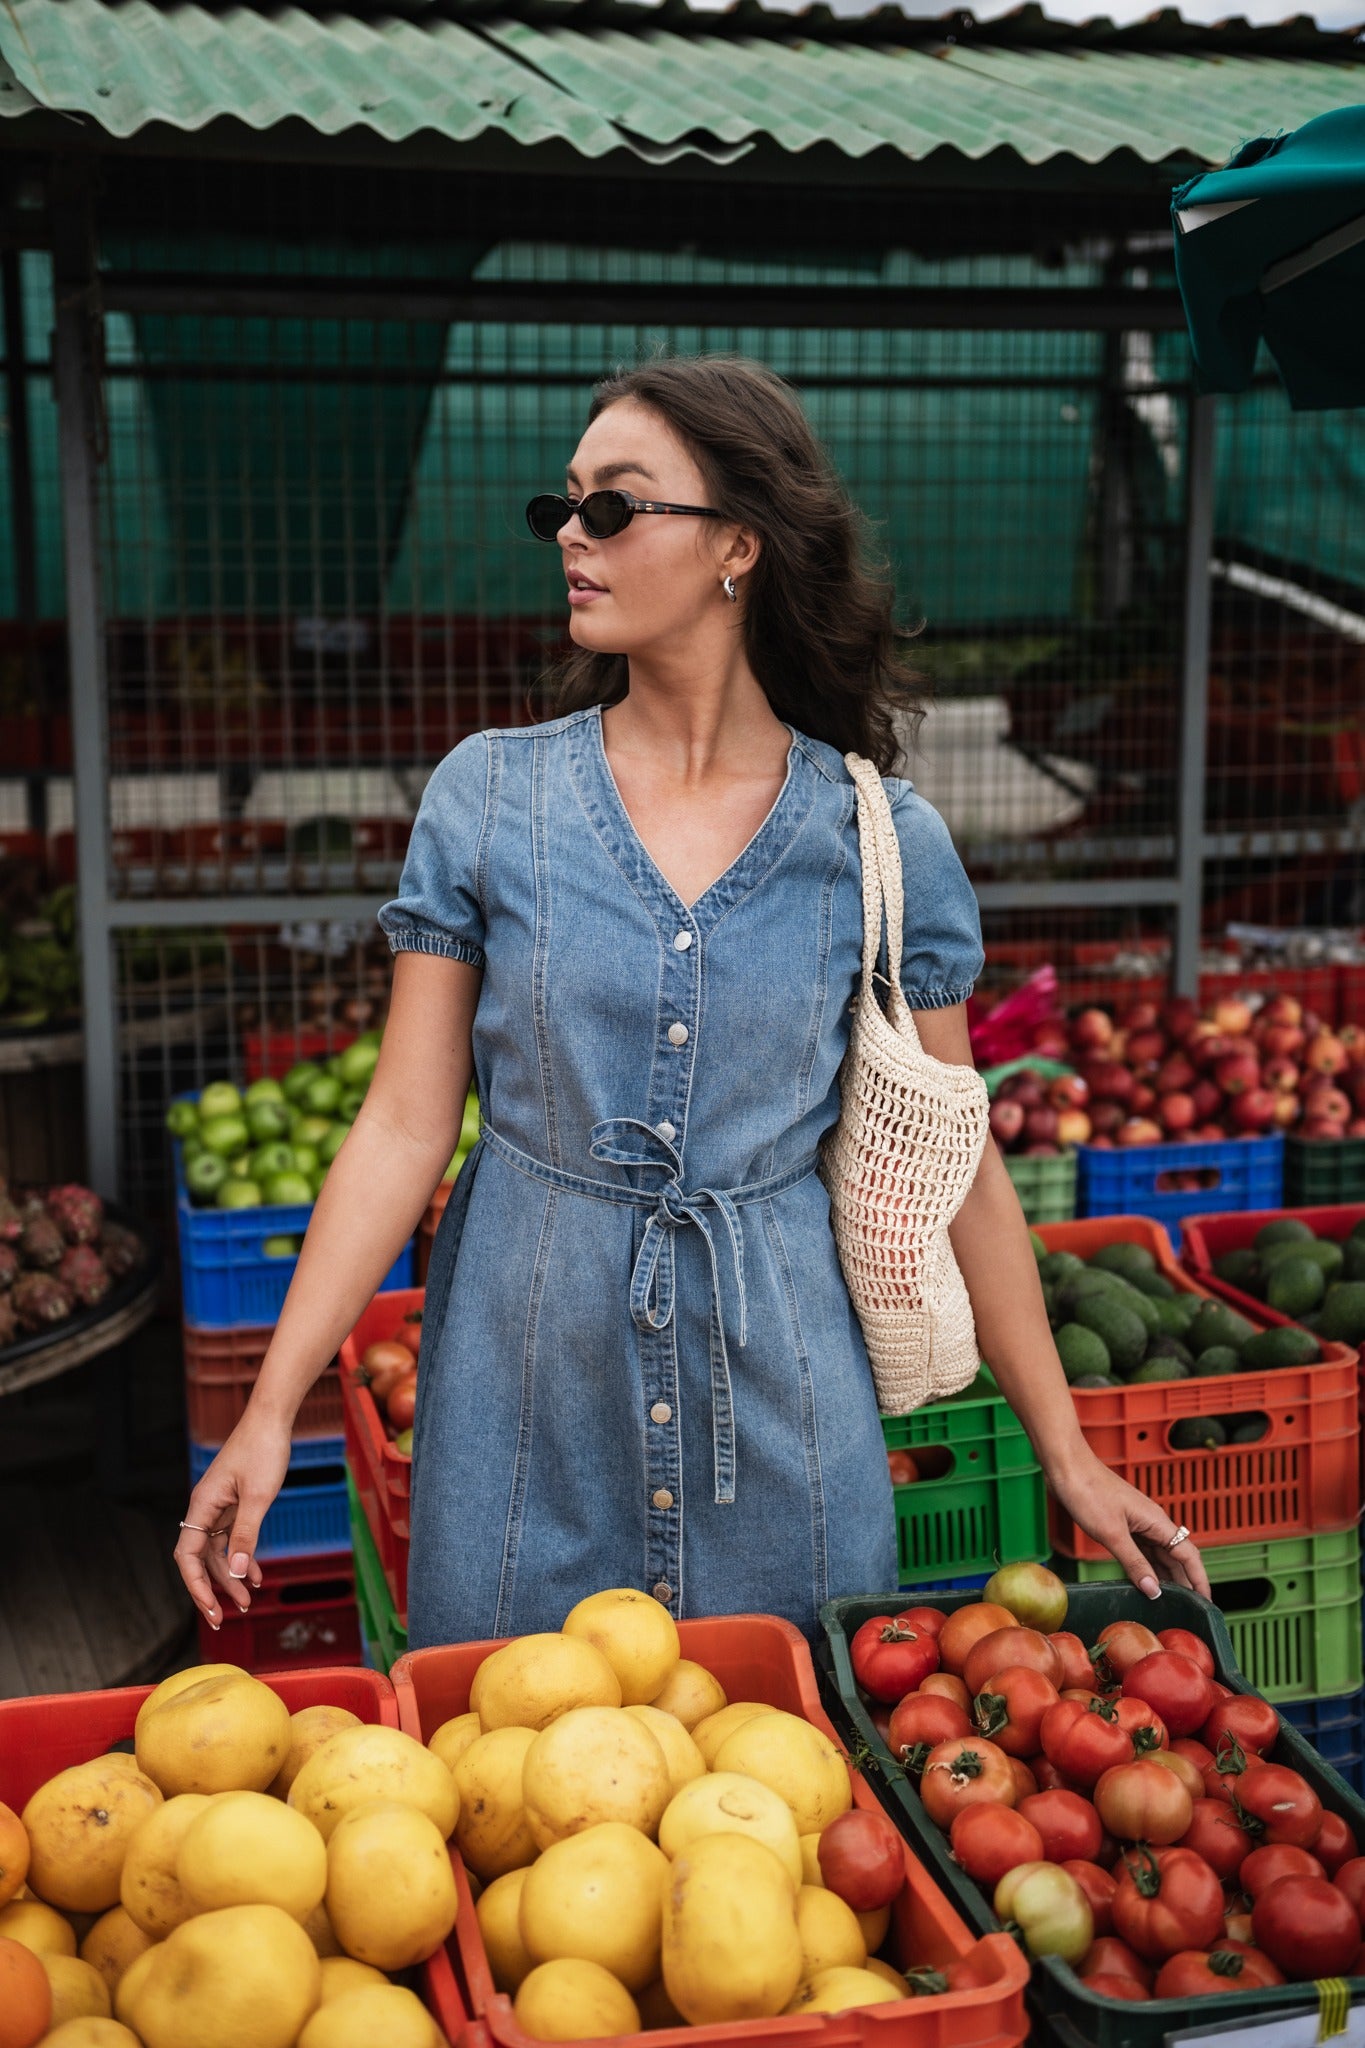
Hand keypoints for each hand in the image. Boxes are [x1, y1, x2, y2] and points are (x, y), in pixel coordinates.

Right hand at [173, 1413, 292, 1628]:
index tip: (211, 1608)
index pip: (188, 1556)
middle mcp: (205, 1509)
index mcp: (202, 1506)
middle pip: (200, 1559)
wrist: (273, 1419)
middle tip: (224, 1619)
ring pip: (219, 1552)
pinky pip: (233, 1539)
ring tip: (249, 1602)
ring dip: (232, 1577)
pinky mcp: (234, 1505)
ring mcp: (219, 1507)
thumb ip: (246, 1536)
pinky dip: (244, 1557)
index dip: (196, 1585)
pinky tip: (257, 1575)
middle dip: (212, 1589)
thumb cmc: (264, 1450)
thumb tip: (235, 1573)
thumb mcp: (259, 1497)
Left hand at [1046, 1449, 1211, 1601]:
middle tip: (1187, 1609)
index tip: (1206, 1602)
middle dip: (1184, 1582)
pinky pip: (1141, 1549)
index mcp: (1157, 1521)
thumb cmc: (1088, 1491)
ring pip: (1158, 1554)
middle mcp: (1152, 1522)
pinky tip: (1143, 1580)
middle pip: (1176, 1557)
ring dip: (1164, 1576)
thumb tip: (1154, 1590)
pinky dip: (1145, 1566)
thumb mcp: (1112, 1534)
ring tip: (1168, 1601)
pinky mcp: (1122, 1523)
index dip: (1199, 1579)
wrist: (1066, 1467)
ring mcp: (1137, 1522)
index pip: (1189, 1555)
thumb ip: (1134, 1563)